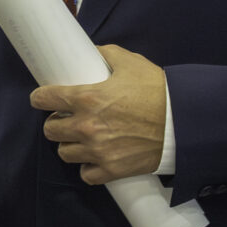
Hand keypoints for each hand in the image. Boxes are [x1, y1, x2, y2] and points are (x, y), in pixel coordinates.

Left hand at [32, 43, 166, 184]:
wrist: (186, 122)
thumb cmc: (158, 91)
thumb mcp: (131, 63)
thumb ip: (106, 55)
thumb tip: (91, 52)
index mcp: (87, 98)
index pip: (44, 99)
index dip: (40, 98)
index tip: (42, 99)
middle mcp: (87, 126)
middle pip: (50, 129)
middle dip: (56, 123)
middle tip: (68, 119)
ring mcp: (98, 151)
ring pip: (64, 153)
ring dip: (70, 145)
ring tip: (83, 139)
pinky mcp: (111, 169)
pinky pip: (86, 174)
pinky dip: (88, 167)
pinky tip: (96, 158)